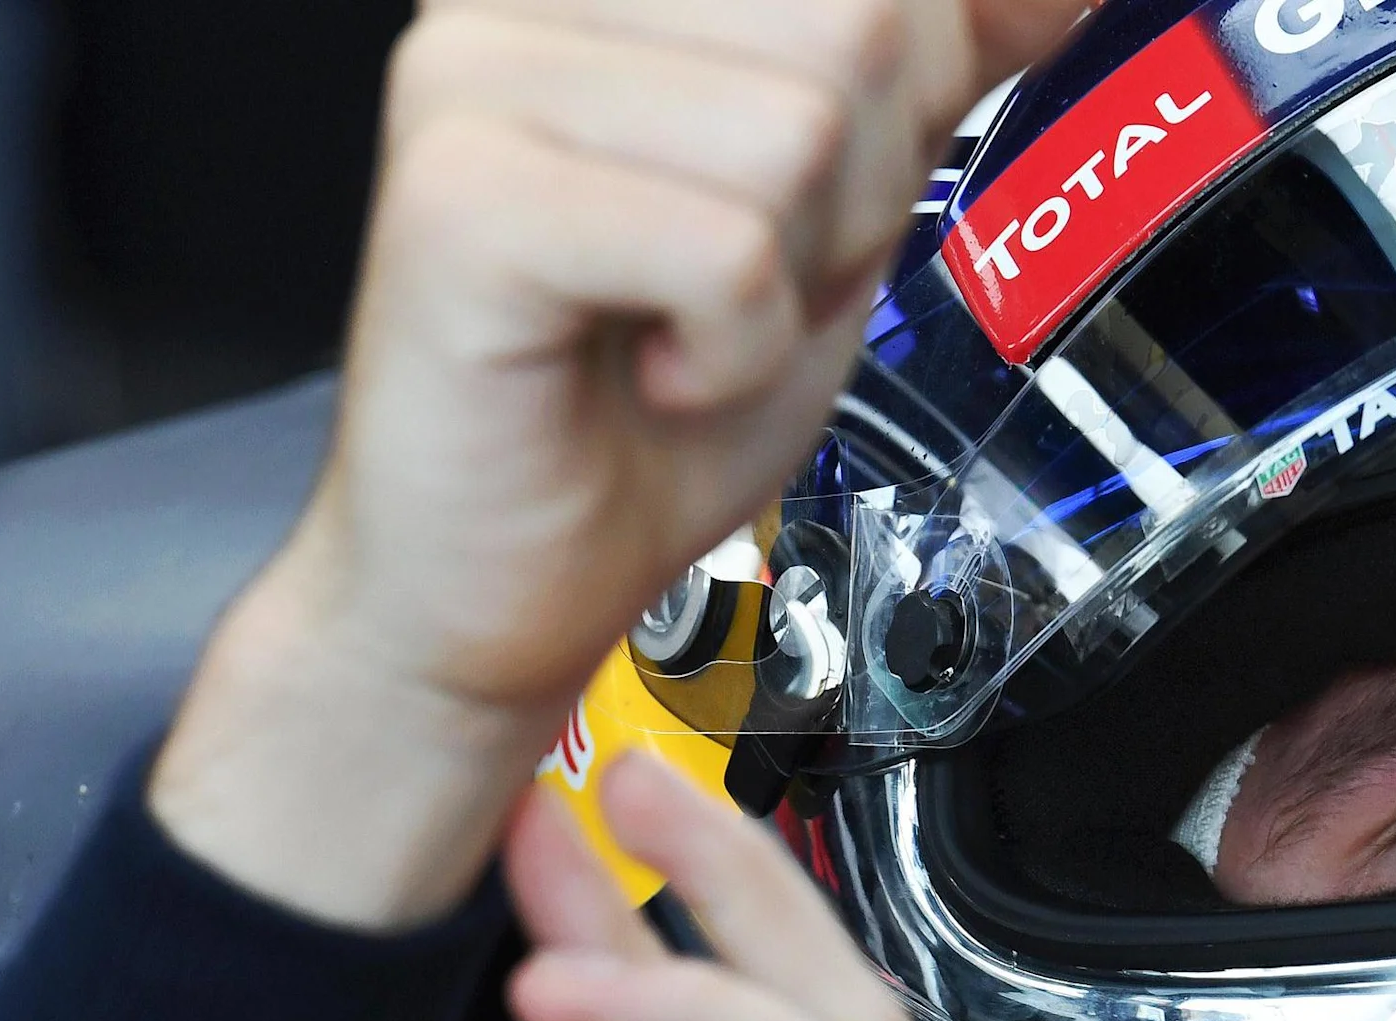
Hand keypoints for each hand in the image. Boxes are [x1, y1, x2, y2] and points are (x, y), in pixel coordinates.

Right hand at [152, 0, 1084, 930]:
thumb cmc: (645, 411)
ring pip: (801, 134)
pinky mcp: (461, 200)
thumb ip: (935, 65)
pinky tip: (652, 373)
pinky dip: (732, 353)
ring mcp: (472, 77)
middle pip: (859, 24)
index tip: (813, 205)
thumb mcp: (841, 206)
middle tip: (743, 286)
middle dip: (863, 198)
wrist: (501, 589)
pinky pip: (726, 253)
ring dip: (792, 280)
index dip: (921, 94)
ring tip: (687, 329)